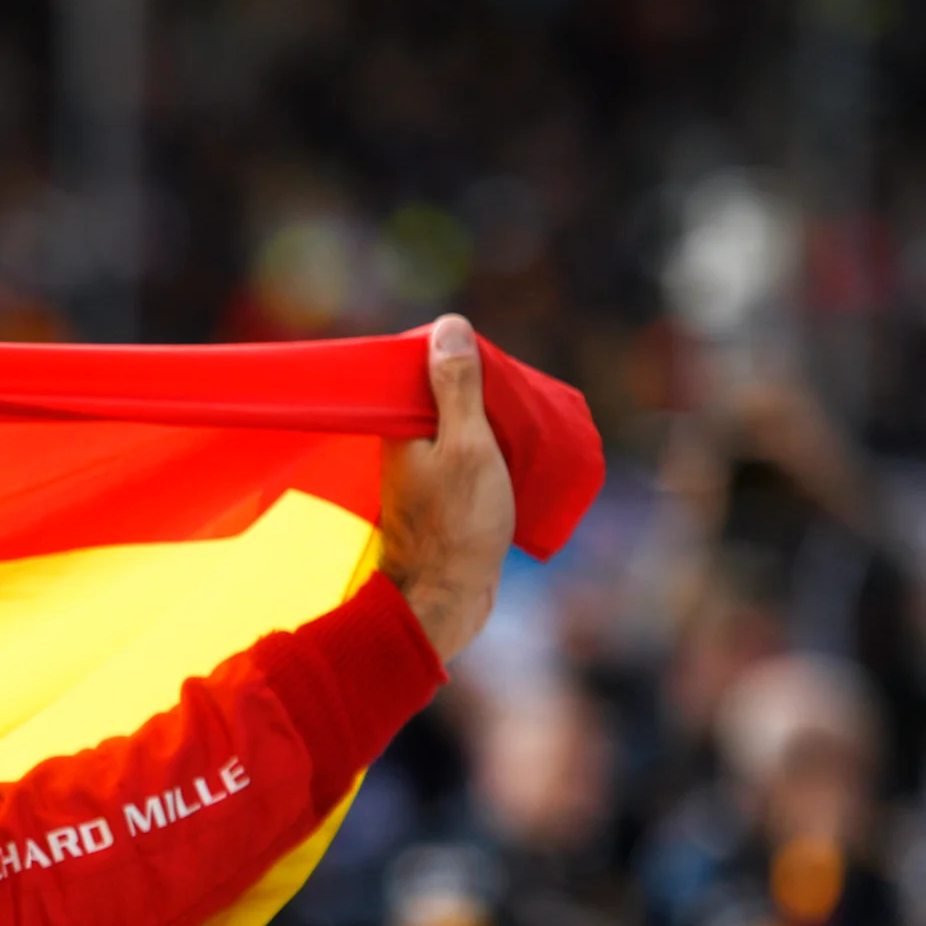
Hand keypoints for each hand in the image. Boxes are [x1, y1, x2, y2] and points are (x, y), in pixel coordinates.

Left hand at [376, 314, 515, 663]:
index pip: (420, 372)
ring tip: (527, 424)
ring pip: (459, 430)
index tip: (493, 365)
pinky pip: (469, 459)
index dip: (457, 361)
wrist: (448, 599)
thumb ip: (456, 389)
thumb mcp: (467, 446)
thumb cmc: (458, 525)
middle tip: (520, 397)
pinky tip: (519, 456)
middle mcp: (403, 449)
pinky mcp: (444, 498)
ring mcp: (424, 474)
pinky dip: (493, 452)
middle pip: (444, 399)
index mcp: (398, 429)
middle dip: (481, 393)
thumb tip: (448, 326)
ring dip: (491, 424)